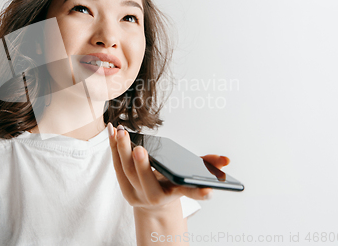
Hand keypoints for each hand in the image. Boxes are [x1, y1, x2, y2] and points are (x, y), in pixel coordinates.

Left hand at [107, 123, 229, 211]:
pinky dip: (113, 148)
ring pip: (127, 172)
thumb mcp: (190, 177)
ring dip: (122, 151)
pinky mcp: (123, 185)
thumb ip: (207, 168)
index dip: (199, 193)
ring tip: (121, 133)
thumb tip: (225, 160)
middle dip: (142, 165)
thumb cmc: (171, 187)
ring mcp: (136, 192)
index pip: (187, 194)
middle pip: (146, 182)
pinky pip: (116, 165)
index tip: (208, 189)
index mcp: (173, 194)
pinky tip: (112, 132)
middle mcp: (154, 196)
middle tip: (139, 148)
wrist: (152, 204)